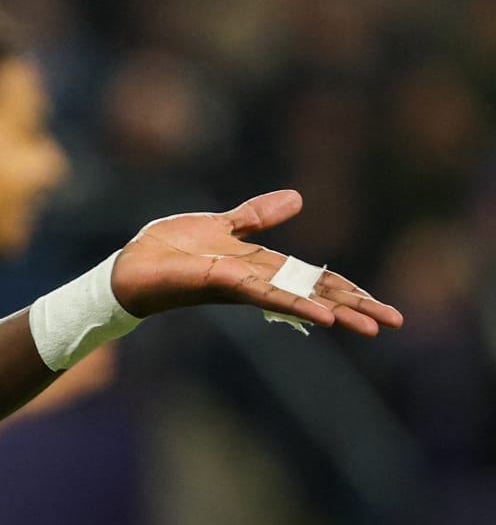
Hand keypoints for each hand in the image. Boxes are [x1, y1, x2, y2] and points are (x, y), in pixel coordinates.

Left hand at [109, 189, 402, 335]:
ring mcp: (241, 284)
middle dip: (355, 306)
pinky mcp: (222, 281)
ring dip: (335, 311)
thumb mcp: (222, 224)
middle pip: (314, 292)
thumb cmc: (170, 249)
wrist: (129, 266)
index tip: (384, 308)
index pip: (314, 280)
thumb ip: (257, 215)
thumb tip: (298, 198)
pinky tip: (322, 315)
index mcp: (260, 267)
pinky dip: (295, 300)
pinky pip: (265, 292)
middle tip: (395, 322)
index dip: (347, 290)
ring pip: (298, 297)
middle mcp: (257, 280)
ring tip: (371, 326)